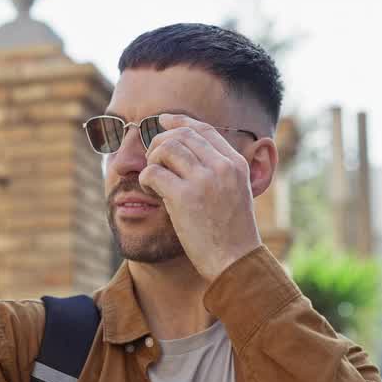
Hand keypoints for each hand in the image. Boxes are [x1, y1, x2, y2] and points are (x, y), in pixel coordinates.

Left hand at [138, 114, 262, 280]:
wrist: (235, 260)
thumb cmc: (231, 232)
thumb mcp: (235, 193)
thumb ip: (219, 171)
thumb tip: (190, 150)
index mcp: (236, 164)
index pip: (204, 129)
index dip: (179, 121)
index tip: (162, 121)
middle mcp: (222, 167)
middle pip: (180, 135)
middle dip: (159, 143)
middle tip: (152, 161)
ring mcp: (204, 180)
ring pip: (165, 148)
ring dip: (152, 161)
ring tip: (153, 179)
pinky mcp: (184, 197)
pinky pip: (153, 172)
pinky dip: (146, 179)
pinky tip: (150, 191)